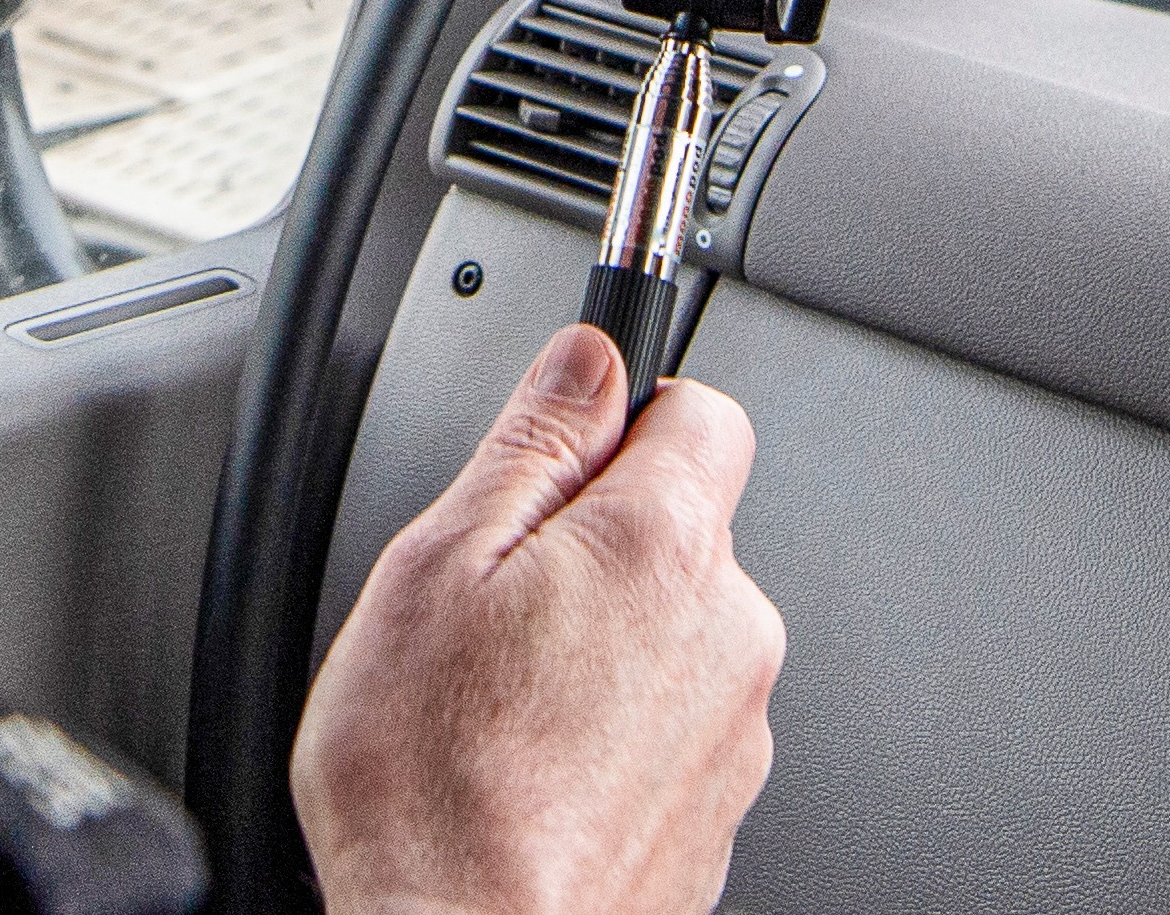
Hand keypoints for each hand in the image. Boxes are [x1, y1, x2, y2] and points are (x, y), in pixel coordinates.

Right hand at [288, 324, 785, 914]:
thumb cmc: (437, 789)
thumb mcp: (438, 565)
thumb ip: (531, 441)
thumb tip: (589, 359)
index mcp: (664, 548)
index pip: (699, 410)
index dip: (618, 419)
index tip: (558, 454)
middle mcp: (729, 633)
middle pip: (682, 529)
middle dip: (596, 544)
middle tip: (494, 603)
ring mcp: (733, 731)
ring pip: (674, 633)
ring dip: (603, 644)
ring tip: (501, 701)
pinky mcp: (716, 810)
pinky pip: (670, 725)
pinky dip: (613, 731)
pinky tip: (531, 763)